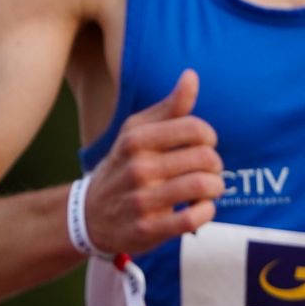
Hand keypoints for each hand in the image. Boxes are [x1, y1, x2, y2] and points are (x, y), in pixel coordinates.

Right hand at [83, 69, 222, 254]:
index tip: (203, 145)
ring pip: (203, 186)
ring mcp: (142, 200)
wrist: (89, 215)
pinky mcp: (148, 229)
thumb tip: (192, 75)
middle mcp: (138, 168)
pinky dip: (206, 212)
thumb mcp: (137, 132)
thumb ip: (170, 106)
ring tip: (208, 188)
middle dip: (215, 164)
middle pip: (205, 158)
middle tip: (208, 170)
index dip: (208, 136)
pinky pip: (193, 218)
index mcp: (136, 139)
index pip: (195, 129)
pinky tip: (201, 208)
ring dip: (215, 187)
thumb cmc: (124, 166)